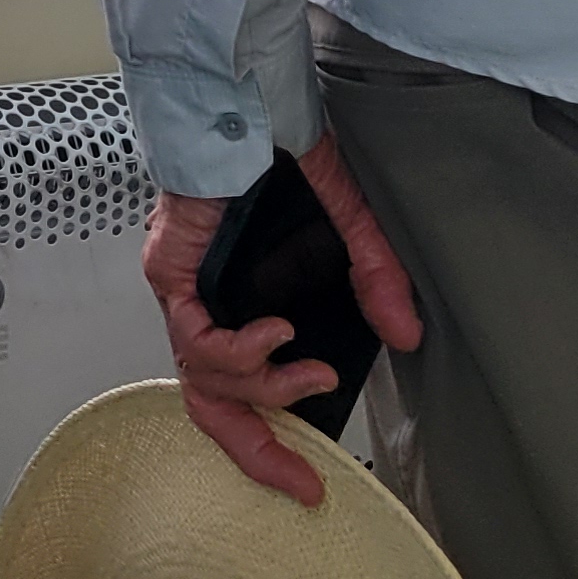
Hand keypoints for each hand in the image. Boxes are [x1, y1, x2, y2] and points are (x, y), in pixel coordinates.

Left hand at [142, 132, 423, 509]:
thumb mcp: (345, 223)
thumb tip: (407, 335)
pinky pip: (197, 340)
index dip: (269, 442)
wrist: (243, 96)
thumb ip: (375, 278)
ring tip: (309, 370)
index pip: (239, 390)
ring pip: (204, 380)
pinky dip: (240, 352)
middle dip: (256, 451)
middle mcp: (203, 302)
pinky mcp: (171, 271)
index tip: (311, 482)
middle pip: (211, 405)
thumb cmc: (280, 150)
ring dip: (265, 389)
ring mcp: (183, 289)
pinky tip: (277, 337)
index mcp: (239, 301)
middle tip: (302, 481)